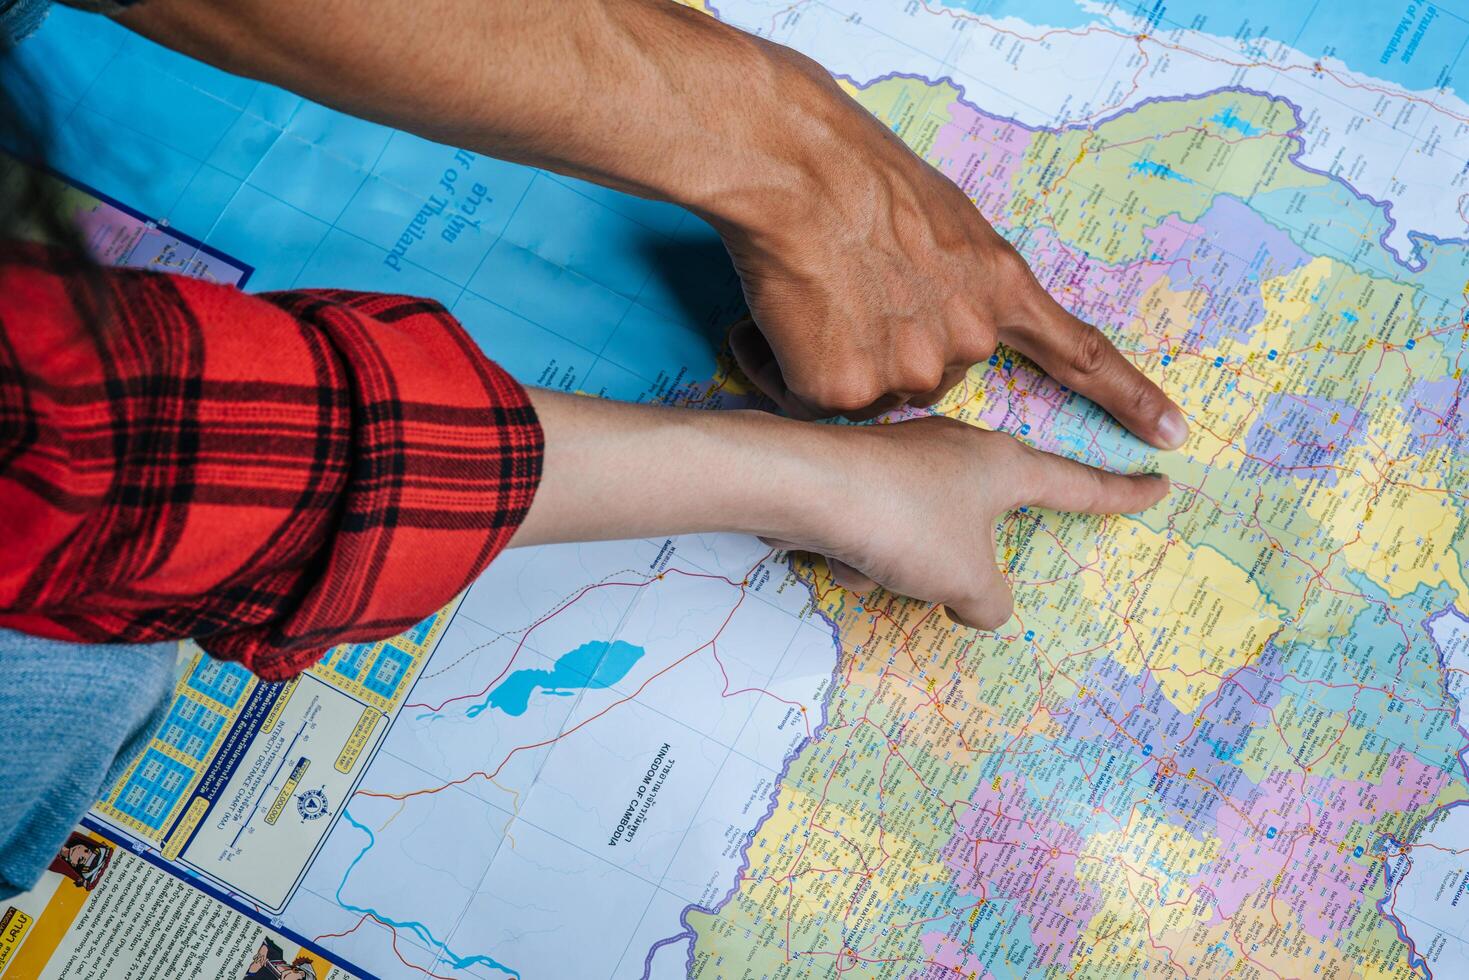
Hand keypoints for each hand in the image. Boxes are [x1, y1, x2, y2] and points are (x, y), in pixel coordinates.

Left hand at [514, 391, 1167, 630]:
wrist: (800, 486)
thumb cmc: (903, 523)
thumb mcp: (966, 579)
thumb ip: (991, 601)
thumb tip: (983, 605)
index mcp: (1004, 465)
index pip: (1079, 485)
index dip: (1120, 495)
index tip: (1158, 486)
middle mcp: (959, 451)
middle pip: (982, 526)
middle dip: (954, 563)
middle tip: (935, 575)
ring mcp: (906, 458)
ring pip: (922, 540)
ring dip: (901, 568)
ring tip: (874, 565)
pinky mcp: (859, 473)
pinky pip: (879, 534)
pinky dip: (864, 555)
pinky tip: (838, 556)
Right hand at [718, 53, 1188, 448]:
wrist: (798, 171)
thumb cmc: (861, 173)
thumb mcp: (946, 218)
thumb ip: (961, 279)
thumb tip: (935, 316)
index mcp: (999, 288)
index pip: (1081, 355)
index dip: (1129, 397)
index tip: (1173, 432)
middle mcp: (965, 342)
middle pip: (935, 375)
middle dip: (896, 346)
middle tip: (852, 289)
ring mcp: (909, 372)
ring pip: (872, 391)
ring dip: (841, 357)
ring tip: (813, 292)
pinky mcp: (845, 393)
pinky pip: (816, 399)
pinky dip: (791, 365)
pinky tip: (784, 313)